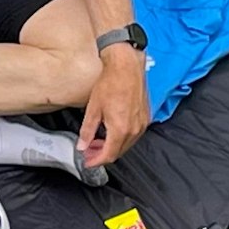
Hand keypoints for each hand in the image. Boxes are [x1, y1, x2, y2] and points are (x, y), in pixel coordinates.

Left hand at [78, 47, 148, 168]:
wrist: (126, 66)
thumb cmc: (111, 83)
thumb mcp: (93, 109)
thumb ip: (87, 131)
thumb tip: (82, 146)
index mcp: (120, 129)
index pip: (109, 155)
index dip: (96, 161)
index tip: (88, 162)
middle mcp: (134, 130)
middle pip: (119, 152)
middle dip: (103, 154)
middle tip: (90, 151)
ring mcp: (142, 124)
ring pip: (127, 144)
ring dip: (113, 146)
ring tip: (98, 141)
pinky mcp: (146, 117)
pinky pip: (134, 134)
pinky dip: (122, 137)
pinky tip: (111, 131)